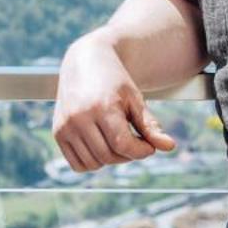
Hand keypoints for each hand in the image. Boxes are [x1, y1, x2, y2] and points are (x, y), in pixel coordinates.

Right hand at [51, 36, 176, 172]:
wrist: (85, 63)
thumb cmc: (115, 82)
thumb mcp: (135, 99)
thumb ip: (150, 125)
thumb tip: (170, 147)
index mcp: (101, 106)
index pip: (123, 144)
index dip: (141, 150)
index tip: (149, 146)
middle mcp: (79, 117)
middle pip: (109, 156)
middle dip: (127, 154)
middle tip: (135, 141)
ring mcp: (65, 126)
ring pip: (94, 163)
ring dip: (111, 159)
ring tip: (118, 140)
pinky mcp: (58, 133)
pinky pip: (78, 164)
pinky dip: (93, 162)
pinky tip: (102, 145)